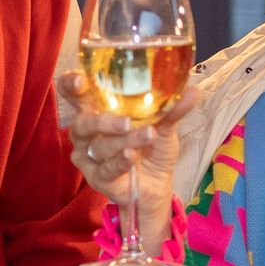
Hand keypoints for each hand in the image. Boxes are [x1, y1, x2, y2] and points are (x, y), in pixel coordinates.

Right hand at [67, 75, 193, 249]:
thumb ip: (173, 108)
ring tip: (148, 136)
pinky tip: (132, 157)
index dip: (71, 85)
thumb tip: (193, 90)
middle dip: (102, 121)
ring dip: (125, 141)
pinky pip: (106, 169)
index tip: (81, 81)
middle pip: (82, 122)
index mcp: (96, 110)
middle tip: (126, 121)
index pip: (74, 93)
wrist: (158, 184)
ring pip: (99, 147)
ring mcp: (89, 156)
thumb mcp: (165, 125)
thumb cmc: (153, 148)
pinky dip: (120, 162)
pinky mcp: (97, 178)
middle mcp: (86, 132)